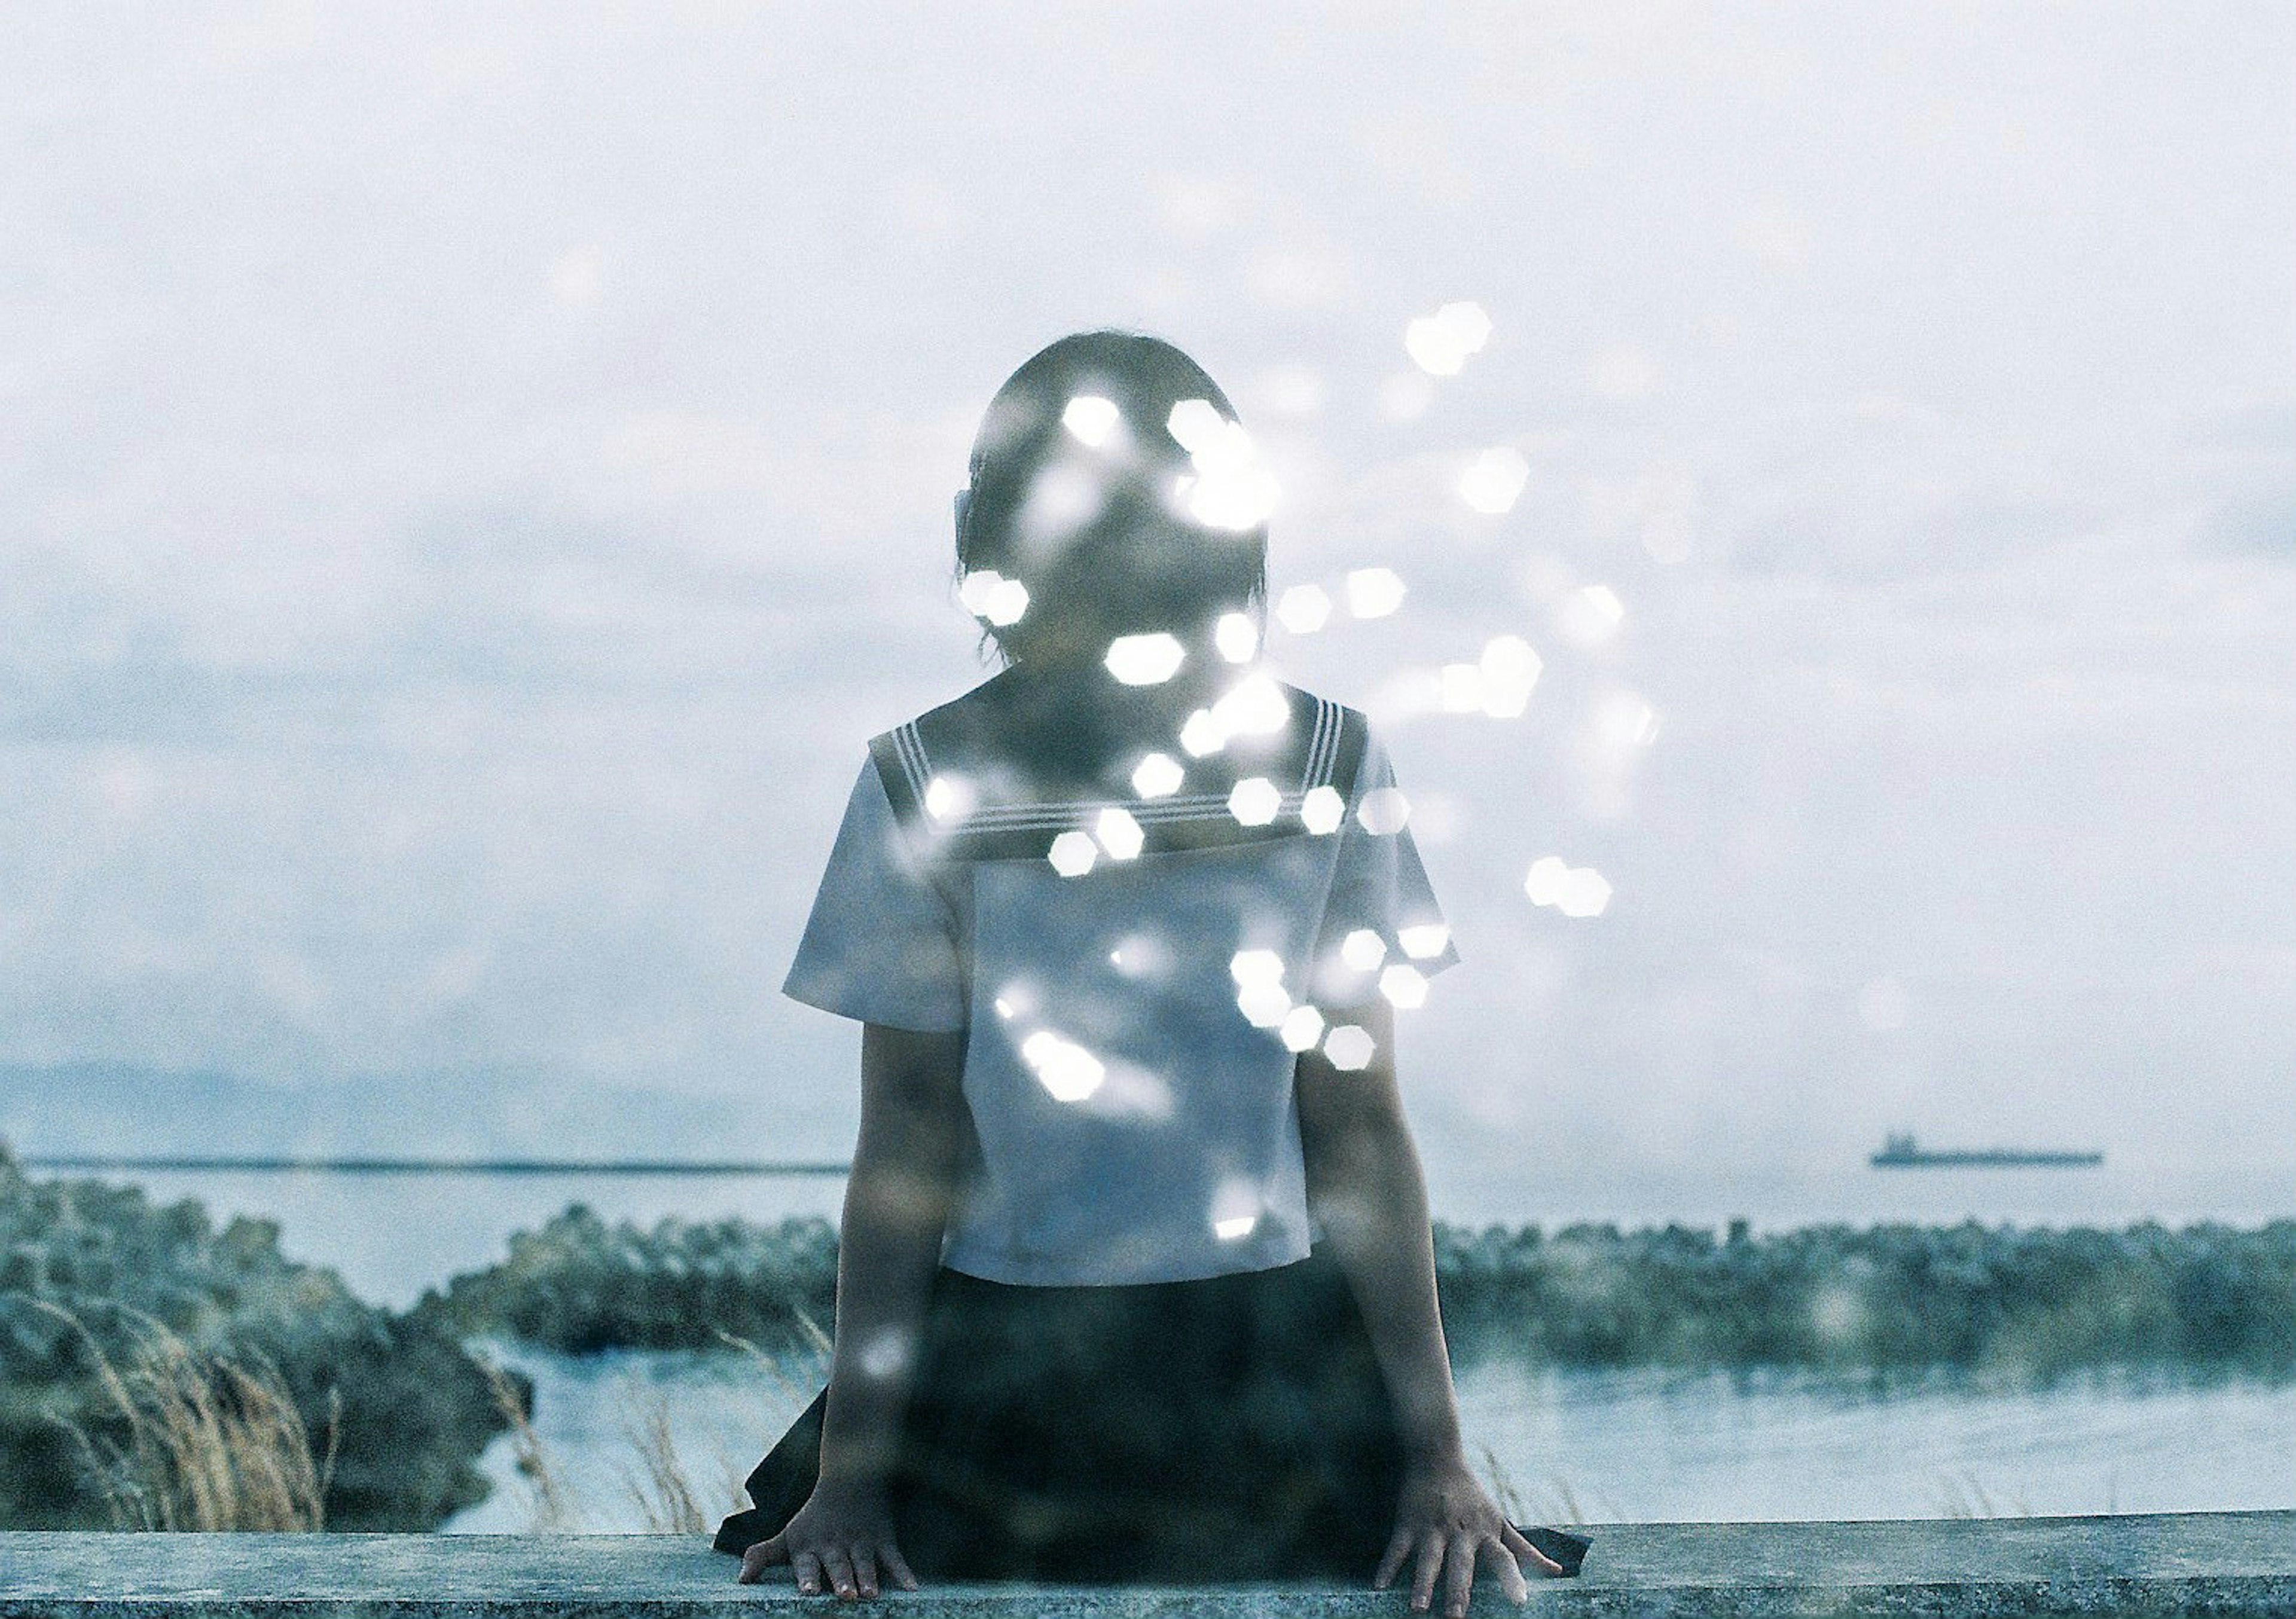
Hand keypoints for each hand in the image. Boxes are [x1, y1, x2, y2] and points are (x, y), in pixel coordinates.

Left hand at [734, 1477, 918, 1599]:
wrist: (850, 1477)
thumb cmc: (814, 1516)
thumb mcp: (788, 1534)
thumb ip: (764, 1556)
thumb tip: (741, 1581)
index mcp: (810, 1546)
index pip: (807, 1563)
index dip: (807, 1576)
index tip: (807, 1591)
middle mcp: (835, 1544)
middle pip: (838, 1564)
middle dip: (841, 1579)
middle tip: (845, 1595)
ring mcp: (861, 1541)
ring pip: (865, 1561)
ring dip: (868, 1577)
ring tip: (870, 1594)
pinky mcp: (883, 1539)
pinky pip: (894, 1557)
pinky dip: (903, 1571)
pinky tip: (912, 1588)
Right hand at [1375, 1456, 1565, 1615]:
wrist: (1437, 1457)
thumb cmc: (1473, 1497)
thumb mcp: (1500, 1521)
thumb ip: (1525, 1550)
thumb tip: (1558, 1572)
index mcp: (1486, 1533)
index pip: (1504, 1558)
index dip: (1513, 1578)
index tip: (1521, 1602)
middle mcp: (1461, 1532)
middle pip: (1461, 1564)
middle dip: (1459, 1590)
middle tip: (1457, 1617)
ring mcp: (1433, 1527)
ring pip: (1428, 1558)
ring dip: (1422, 1583)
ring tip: (1418, 1608)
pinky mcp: (1408, 1522)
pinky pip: (1397, 1548)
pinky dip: (1388, 1566)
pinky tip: (1380, 1585)